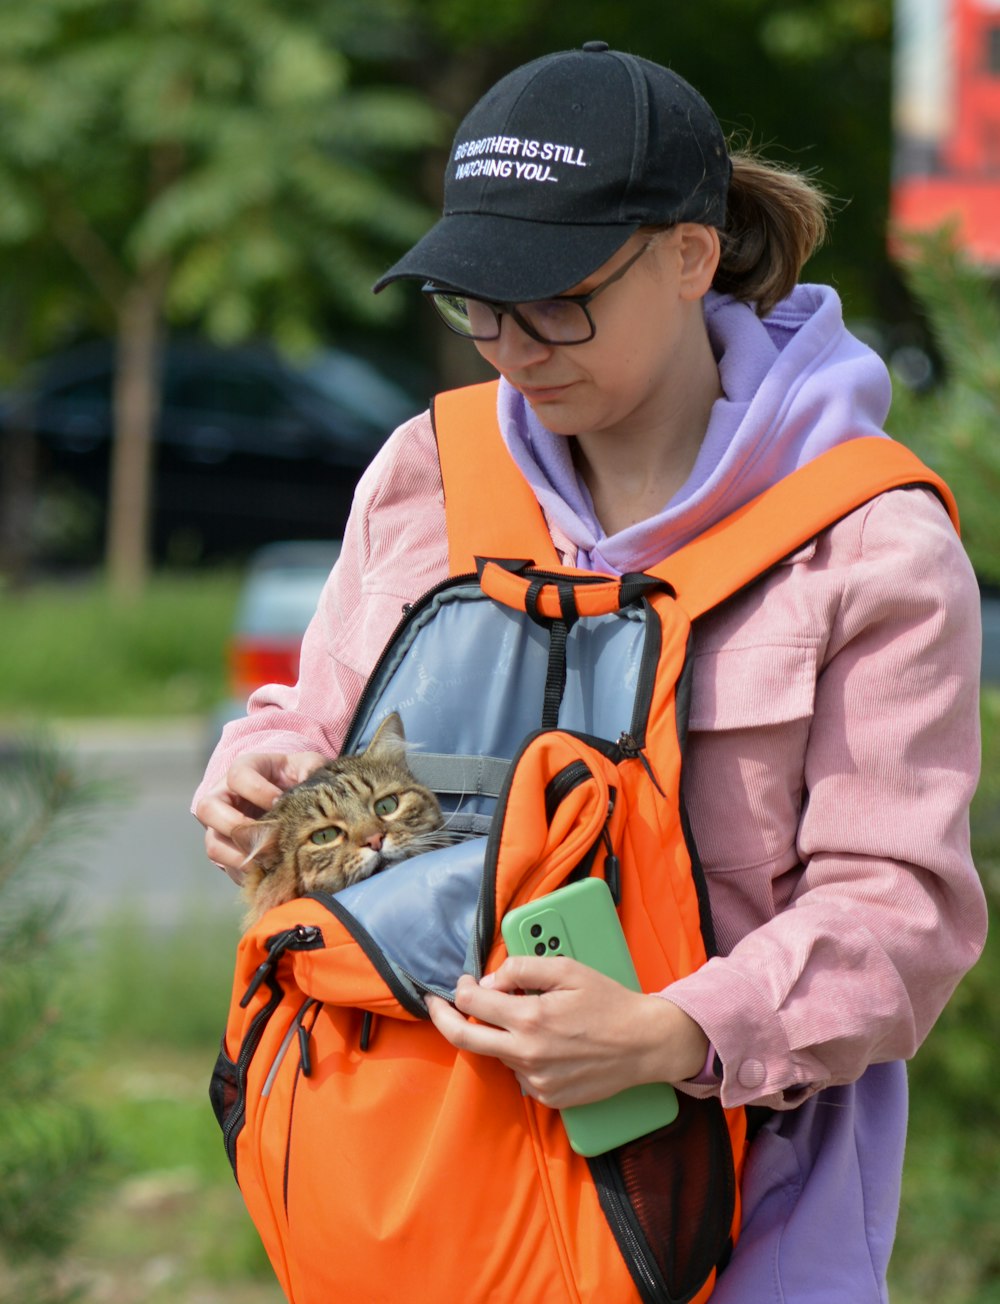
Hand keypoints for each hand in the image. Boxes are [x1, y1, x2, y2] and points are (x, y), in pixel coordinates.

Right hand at [195, 751, 327, 880]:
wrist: (289, 796)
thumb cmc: (296, 777)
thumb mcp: (306, 766)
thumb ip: (310, 769)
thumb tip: (313, 785)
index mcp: (243, 770)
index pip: (236, 776)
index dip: (256, 790)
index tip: (280, 801)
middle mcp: (223, 796)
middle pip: (207, 808)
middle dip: (235, 824)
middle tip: (266, 835)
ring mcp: (220, 826)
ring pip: (213, 844)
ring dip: (238, 856)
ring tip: (268, 859)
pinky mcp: (228, 851)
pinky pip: (227, 867)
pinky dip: (247, 873)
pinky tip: (270, 872)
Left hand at [425, 957, 707, 1107]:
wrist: (644, 1044)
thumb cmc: (608, 1002)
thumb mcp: (568, 969)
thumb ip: (522, 969)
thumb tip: (489, 980)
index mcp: (530, 1018)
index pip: (473, 1002)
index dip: (462, 988)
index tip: (463, 981)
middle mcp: (527, 1054)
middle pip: (464, 1039)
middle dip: (443, 1018)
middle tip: (437, 1005)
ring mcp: (536, 1080)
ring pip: (497, 1054)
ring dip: (499, 1035)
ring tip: (527, 1019)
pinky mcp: (547, 1097)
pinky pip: (519, 1073)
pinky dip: (522, 1055)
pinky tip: (546, 1043)